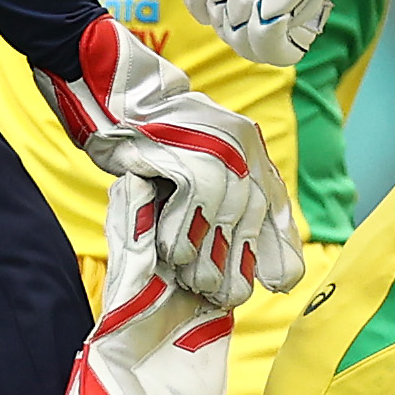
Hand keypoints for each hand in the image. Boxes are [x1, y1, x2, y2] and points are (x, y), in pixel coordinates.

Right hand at [40, 14, 303, 305]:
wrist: (117, 100)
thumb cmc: (153, 147)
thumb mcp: (199, 172)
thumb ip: (228, 209)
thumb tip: (271, 268)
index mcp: (249, 149)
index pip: (276, 207)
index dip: (277, 248)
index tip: (277, 283)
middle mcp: (241, 145)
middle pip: (250, 218)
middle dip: (235, 264)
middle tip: (219, 295)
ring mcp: (216, 146)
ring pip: (224, 216)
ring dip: (206, 256)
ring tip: (192, 279)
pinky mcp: (187, 152)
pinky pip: (193, 207)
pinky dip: (180, 235)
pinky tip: (169, 253)